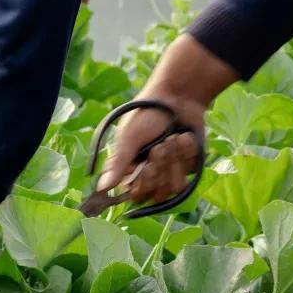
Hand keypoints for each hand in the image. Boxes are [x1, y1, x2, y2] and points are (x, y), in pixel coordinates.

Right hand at [92, 35, 237, 209]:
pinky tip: (184, 137)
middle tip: (160, 144)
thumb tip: (101, 188)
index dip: (144, 182)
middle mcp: (149, 176)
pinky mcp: (189, 168)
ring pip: (175, 187)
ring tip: (173, 137)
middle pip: (156, 194)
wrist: (178, 97)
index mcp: (130, 170)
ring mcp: (170, 173)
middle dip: (160, 166)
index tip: (148, 162)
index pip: (136, 195)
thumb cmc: (147, 114)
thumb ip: (118, 163)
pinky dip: (188, 153)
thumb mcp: (129, 137)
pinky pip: (190, 174)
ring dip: (175, 160)